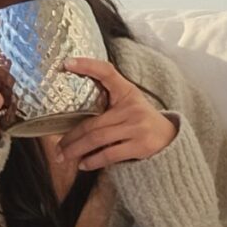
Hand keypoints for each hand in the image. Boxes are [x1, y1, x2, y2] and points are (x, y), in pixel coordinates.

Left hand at [54, 54, 176, 171]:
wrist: (170, 138)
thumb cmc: (140, 118)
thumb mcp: (128, 102)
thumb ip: (106, 100)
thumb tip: (69, 111)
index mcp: (127, 91)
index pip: (107, 72)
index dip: (87, 65)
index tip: (67, 63)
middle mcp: (132, 107)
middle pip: (92, 122)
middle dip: (70, 137)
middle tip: (55, 147)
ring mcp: (137, 127)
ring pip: (97, 139)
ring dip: (76, 150)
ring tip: (63, 156)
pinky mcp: (141, 146)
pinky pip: (109, 154)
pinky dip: (93, 161)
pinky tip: (82, 164)